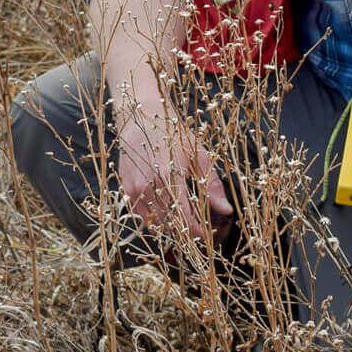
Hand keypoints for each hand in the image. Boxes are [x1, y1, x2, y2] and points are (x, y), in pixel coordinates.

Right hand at [114, 111, 232, 244]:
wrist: (140, 117)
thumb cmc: (172, 133)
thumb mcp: (198, 155)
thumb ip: (211, 186)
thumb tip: (225, 210)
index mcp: (168, 178)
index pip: (184, 220)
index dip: (198, 232)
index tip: (209, 234)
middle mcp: (147, 188)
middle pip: (169, 226)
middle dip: (186, 231)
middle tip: (200, 227)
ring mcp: (133, 190)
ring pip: (154, 224)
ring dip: (171, 227)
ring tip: (185, 219)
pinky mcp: (126, 190)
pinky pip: (143, 214)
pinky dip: (156, 217)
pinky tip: (168, 208)